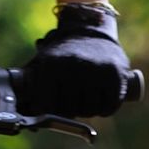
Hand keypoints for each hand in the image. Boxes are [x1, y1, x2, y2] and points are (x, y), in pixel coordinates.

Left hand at [14, 1, 140, 124]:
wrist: (91, 31)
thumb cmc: (62, 55)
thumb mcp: (42, 63)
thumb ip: (32, 88)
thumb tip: (31, 117)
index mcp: (52, 64)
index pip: (47, 106)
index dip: (50, 111)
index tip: (53, 105)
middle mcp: (74, 66)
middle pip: (70, 111)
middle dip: (70, 112)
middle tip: (71, 101)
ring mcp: (96, 71)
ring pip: (90, 111)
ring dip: (87, 110)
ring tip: (85, 97)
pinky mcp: (116, 75)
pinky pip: (108, 107)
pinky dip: (104, 109)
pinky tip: (100, 99)